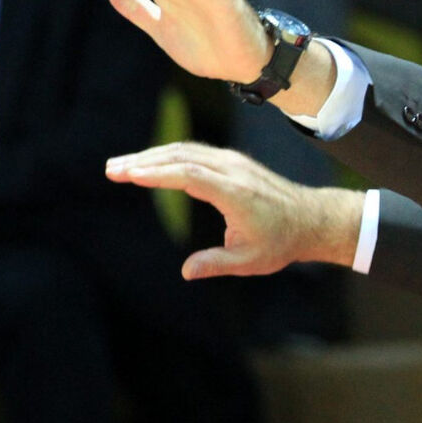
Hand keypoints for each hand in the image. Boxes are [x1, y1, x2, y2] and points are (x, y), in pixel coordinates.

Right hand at [106, 142, 362, 278]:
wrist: (310, 220)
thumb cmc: (281, 242)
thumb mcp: (251, 261)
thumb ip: (217, 264)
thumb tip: (186, 271)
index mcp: (236, 193)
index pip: (189, 175)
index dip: (157, 173)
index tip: (128, 174)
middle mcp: (234, 171)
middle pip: (182, 157)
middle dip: (144, 162)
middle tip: (111, 170)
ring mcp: (234, 162)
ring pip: (187, 151)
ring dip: (152, 156)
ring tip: (120, 167)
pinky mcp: (233, 161)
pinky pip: (195, 152)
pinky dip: (168, 156)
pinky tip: (148, 164)